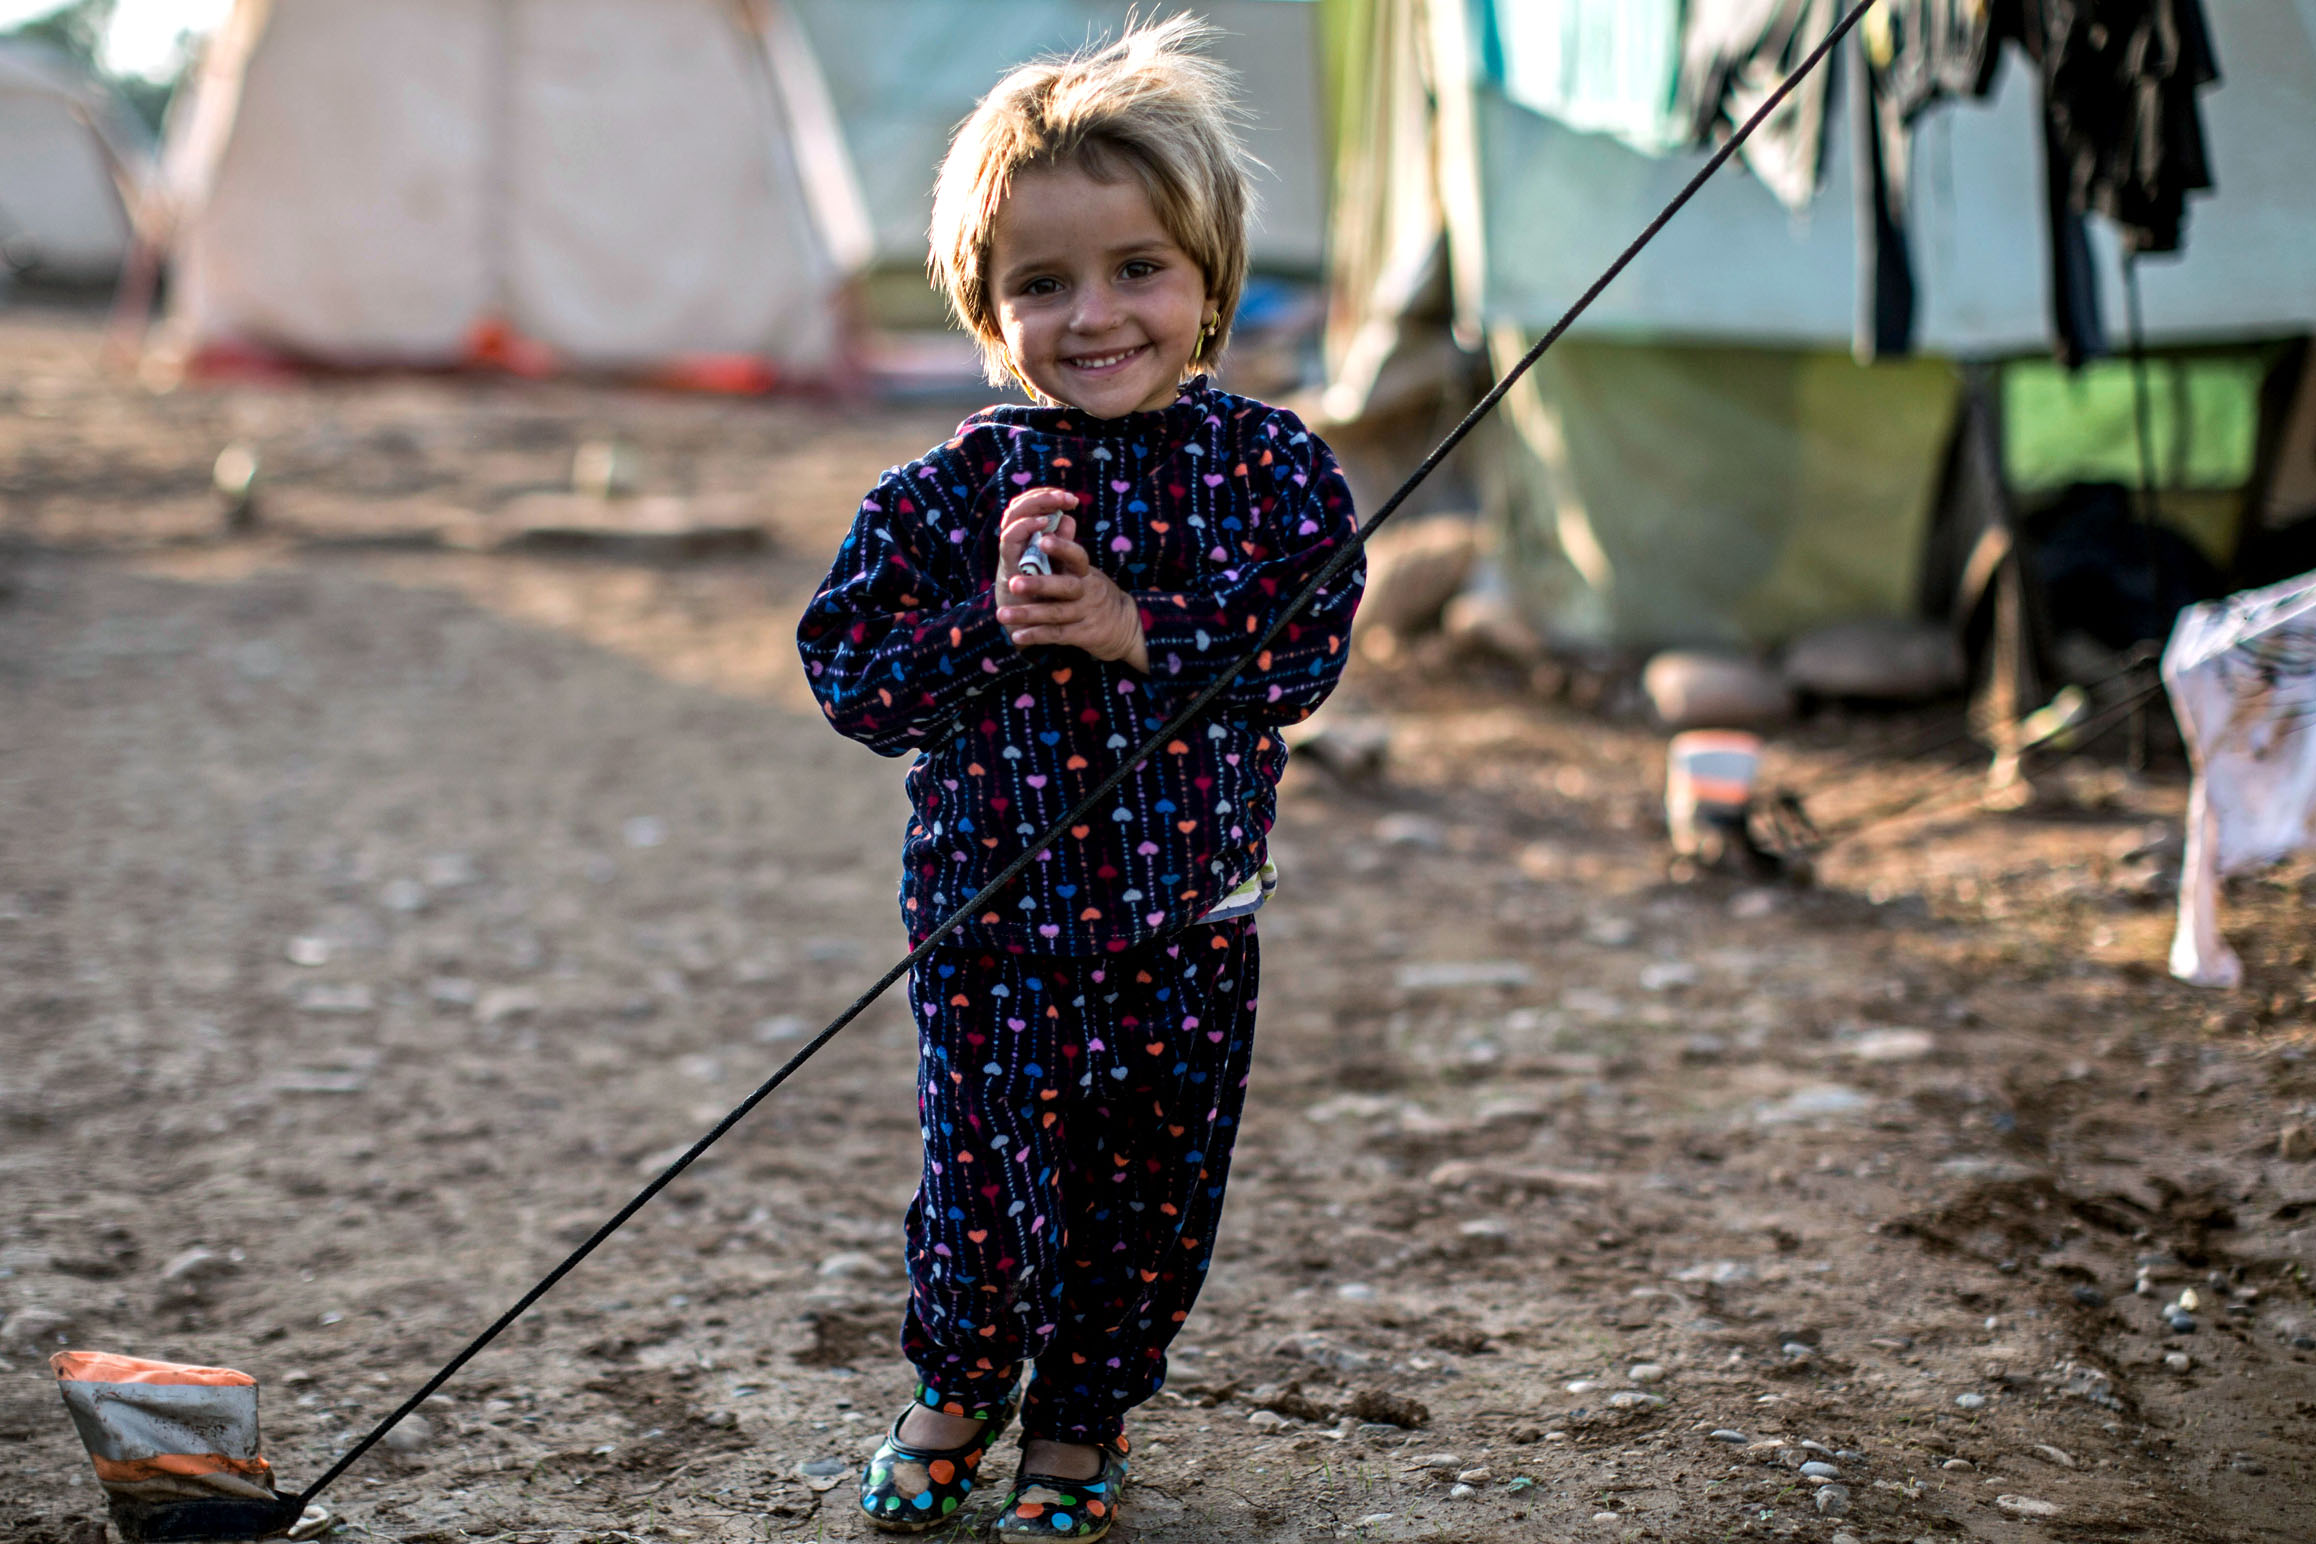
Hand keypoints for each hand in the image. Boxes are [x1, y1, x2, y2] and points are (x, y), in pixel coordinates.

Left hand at [995, 490, 1147, 670]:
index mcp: (1085, 572)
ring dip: (1028, 614)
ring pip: (1056, 614)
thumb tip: (1062, 517)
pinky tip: (1016, 636)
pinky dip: (1036, 635)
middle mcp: (1087, 591)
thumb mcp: (1084, 570)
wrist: (1123, 625)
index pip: (1077, 556)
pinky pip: (1057, 635)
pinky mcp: (1083, 635)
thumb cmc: (1093, 591)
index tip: (1042, 540)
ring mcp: (1085, 614)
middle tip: (1012, 583)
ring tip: (1002, 615)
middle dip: (1039, 585)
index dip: (1061, 548)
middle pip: (1065, 587)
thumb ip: (1067, 549)